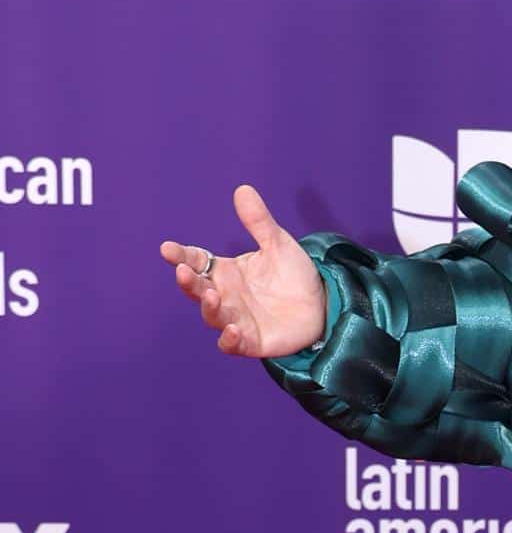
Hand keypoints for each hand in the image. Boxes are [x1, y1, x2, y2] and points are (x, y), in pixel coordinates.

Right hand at [159, 184, 327, 357]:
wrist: (322, 304)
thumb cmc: (293, 276)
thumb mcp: (278, 245)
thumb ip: (259, 222)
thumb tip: (242, 189)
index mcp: (225, 272)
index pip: (196, 261)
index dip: (181, 255)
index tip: (167, 248)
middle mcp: (225, 296)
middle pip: (198, 289)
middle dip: (189, 282)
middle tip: (184, 271)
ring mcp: (235, 319)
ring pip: (212, 316)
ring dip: (209, 307)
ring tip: (213, 295)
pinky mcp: (251, 341)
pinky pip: (232, 344)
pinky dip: (229, 339)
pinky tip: (233, 329)